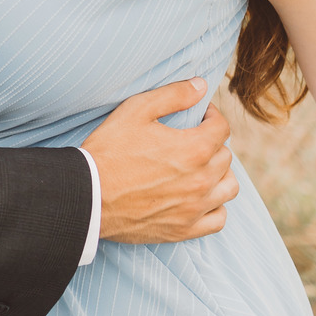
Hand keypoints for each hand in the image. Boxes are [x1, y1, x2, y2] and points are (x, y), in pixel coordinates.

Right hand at [83, 79, 237, 243]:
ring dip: (219, 174)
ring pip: (228, 187)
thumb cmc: (109, 151)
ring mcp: (195, 208)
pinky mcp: (184, 230)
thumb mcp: (136, 111)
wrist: (87, 196)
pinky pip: (218, 218)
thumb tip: (201, 86)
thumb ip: (173, 95)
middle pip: (225, 156)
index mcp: (195, 149)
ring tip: (201, 168)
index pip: (221, 128)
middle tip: (191, 140)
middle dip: (212, 143)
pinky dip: (215, 206)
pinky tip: (200, 197)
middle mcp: (202, 180)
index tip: (198, 116)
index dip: (211, 116)